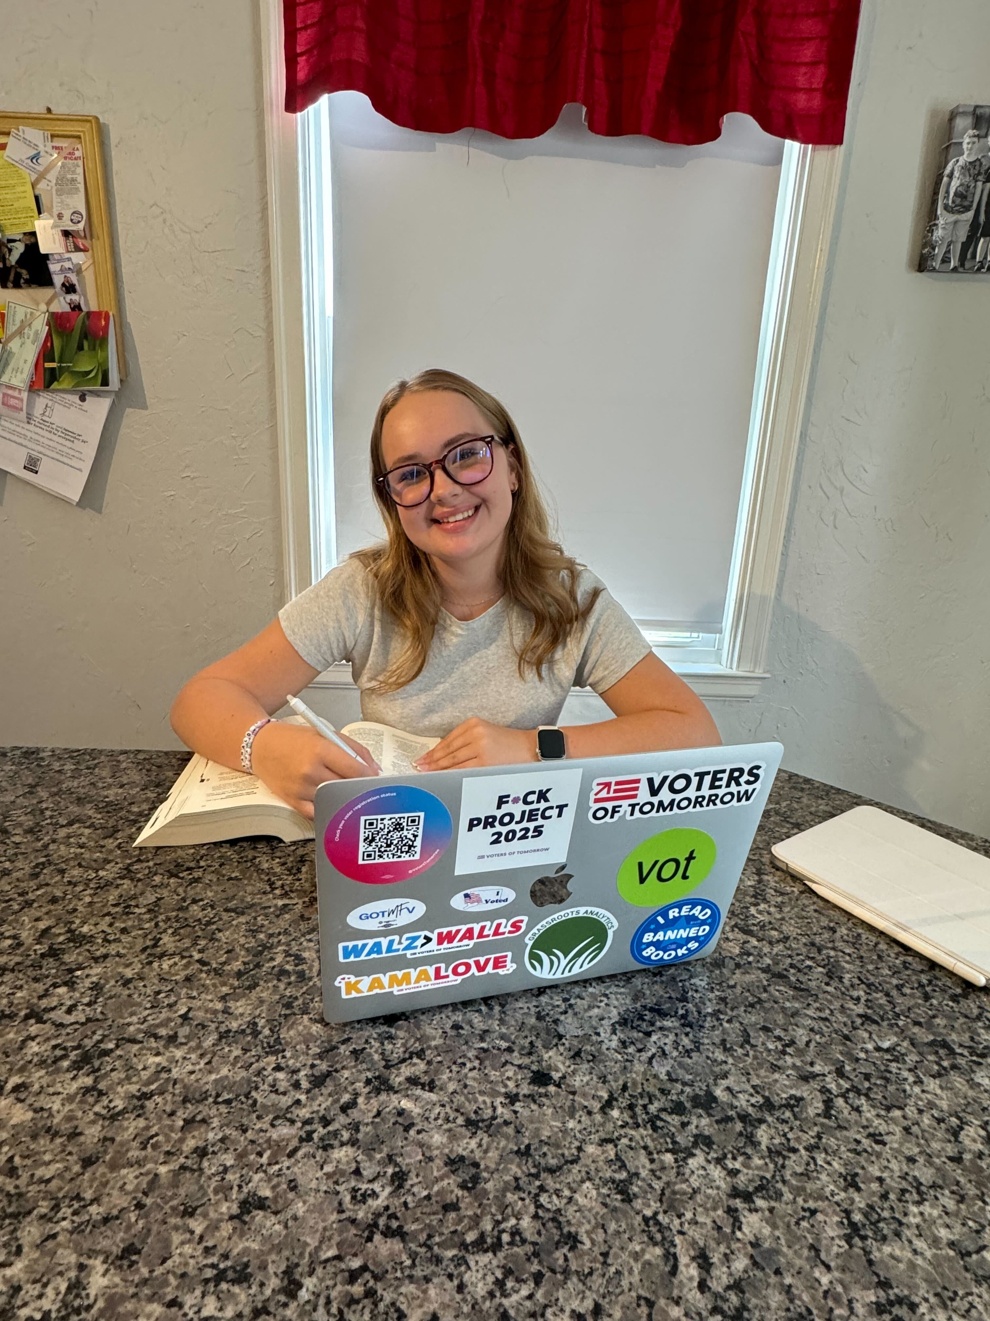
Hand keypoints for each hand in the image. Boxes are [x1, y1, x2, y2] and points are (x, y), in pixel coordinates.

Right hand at [250, 721, 378, 819]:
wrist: (260, 746)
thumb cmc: (293, 739)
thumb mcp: (326, 734)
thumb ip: (353, 749)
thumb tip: (374, 768)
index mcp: (320, 749)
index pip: (355, 769)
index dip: (370, 777)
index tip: (376, 780)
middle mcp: (310, 770)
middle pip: (347, 787)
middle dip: (359, 788)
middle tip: (366, 787)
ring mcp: (301, 788)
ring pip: (335, 800)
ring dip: (345, 798)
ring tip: (350, 793)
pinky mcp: (292, 801)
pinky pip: (318, 812)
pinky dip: (328, 808)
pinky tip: (334, 803)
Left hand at [415, 718, 534, 770]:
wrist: (530, 748)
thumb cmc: (508, 744)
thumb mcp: (486, 734)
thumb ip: (467, 741)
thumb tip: (443, 756)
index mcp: (473, 724)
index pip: (448, 739)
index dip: (434, 750)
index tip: (423, 757)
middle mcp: (475, 733)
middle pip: (447, 750)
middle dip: (431, 760)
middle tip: (418, 766)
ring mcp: (480, 747)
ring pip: (452, 760)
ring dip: (437, 768)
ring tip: (425, 772)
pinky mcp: (485, 760)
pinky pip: (462, 769)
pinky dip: (449, 773)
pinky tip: (441, 776)